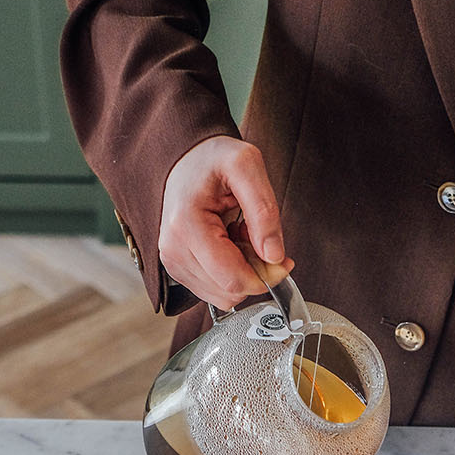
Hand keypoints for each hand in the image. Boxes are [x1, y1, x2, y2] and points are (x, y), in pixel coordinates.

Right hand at [158, 136, 293, 308]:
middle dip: (254, 272)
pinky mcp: (178, 269)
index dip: (266, 277)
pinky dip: (230, 273)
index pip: (232, 279)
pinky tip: (228, 245)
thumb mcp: (247, 166)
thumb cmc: (213, 159)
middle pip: (229, 291)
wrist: (188, 159)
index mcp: (186, 225)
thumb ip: (264, 211)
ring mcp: (173, 262)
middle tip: (255, 237)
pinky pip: (215, 290)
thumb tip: (274, 256)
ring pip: (224, 295)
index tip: (281, 259)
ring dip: (242, 272)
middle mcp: (173, 249)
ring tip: (239, 237)